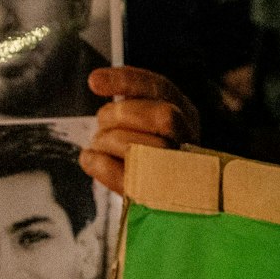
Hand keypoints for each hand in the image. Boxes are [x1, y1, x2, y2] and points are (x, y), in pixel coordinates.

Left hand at [80, 67, 201, 196]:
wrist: (167, 197)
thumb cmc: (149, 155)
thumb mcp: (147, 122)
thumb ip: (130, 103)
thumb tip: (97, 81)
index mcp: (185, 114)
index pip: (161, 88)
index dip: (127, 81)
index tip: (94, 81)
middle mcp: (188, 139)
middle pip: (162, 116)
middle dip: (121, 115)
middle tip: (102, 122)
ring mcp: (177, 171)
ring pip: (144, 147)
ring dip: (108, 141)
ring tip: (98, 143)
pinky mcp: (159, 196)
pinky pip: (128, 178)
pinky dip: (102, 166)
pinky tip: (91, 160)